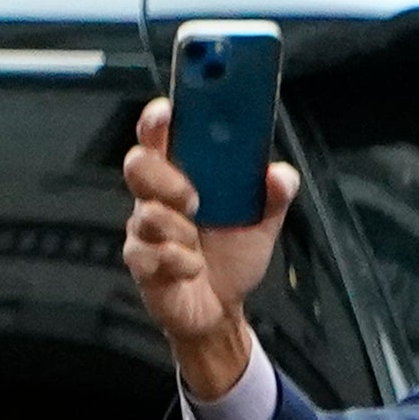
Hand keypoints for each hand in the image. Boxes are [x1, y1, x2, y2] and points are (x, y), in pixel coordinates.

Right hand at [119, 92, 299, 406]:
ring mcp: (144, 228)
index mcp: (182, 172)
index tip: (167, 110)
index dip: (158, 117)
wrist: (220, 309)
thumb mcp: (263, 221)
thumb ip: (275, 194)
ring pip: (146, 214)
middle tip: (195, 199)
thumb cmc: (232, 257)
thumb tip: (280, 175)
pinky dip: (181, 263)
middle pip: (138, 164)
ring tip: (199, 244)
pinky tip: (193, 268)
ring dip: (181, 232)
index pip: (161, 133)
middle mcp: (157, 195)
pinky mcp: (140, 261)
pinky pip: (152, 254)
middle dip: (166, 179)